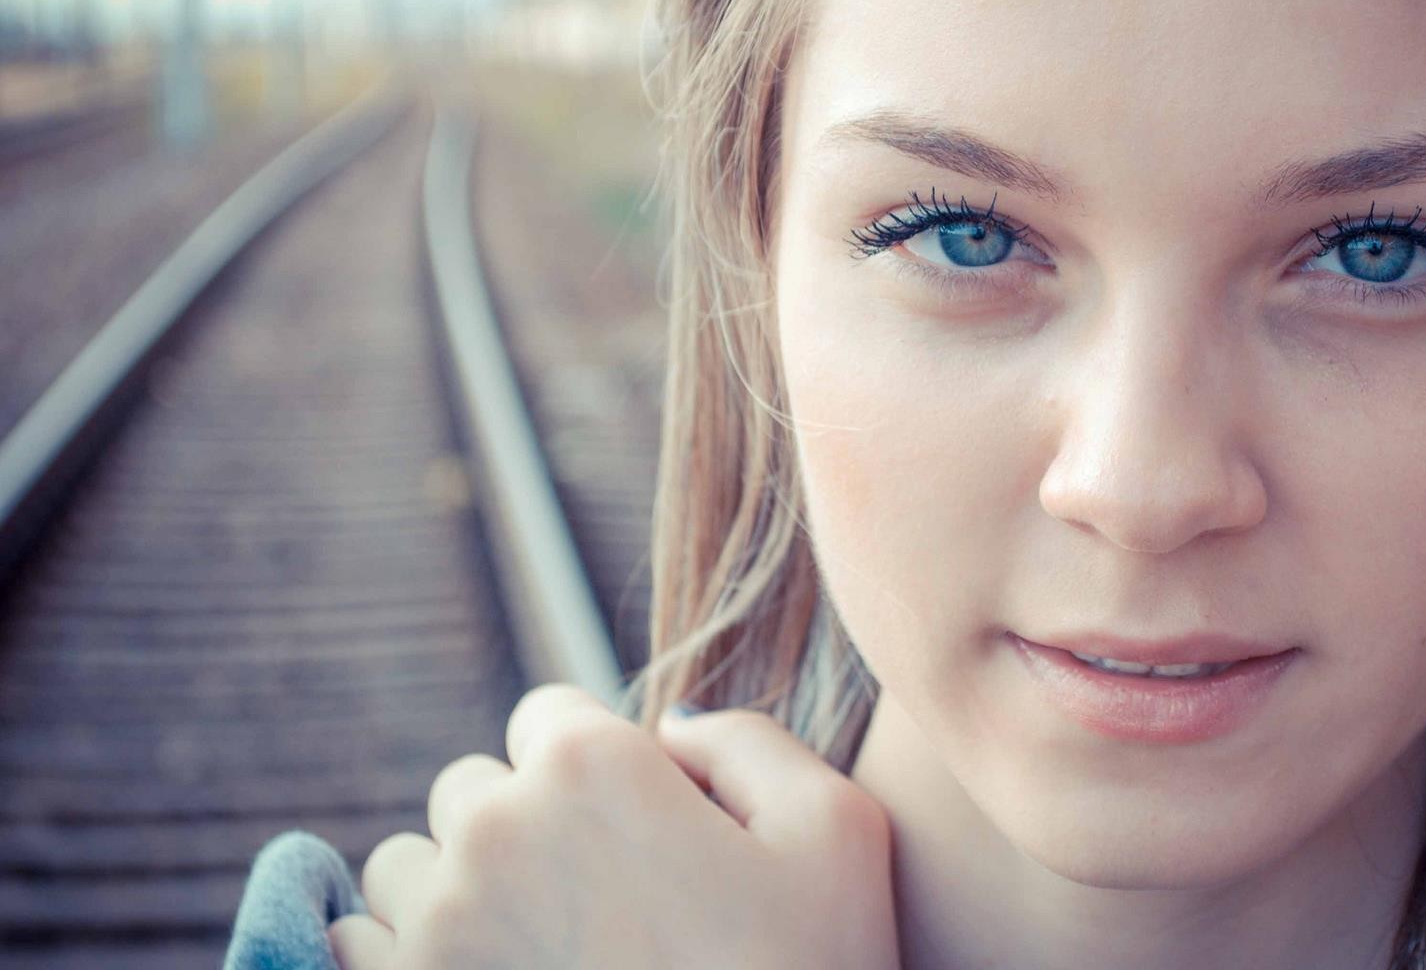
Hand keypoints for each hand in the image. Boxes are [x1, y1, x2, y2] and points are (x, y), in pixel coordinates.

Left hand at [327, 683, 899, 968]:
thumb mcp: (837, 830)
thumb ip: (749, 743)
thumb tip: (671, 730)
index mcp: (592, 765)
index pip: (550, 717)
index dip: (602, 772)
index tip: (640, 838)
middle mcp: (493, 828)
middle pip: (475, 790)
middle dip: (525, 830)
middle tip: (599, 910)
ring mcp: (433, 927)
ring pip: (407, 869)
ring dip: (455, 897)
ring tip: (540, 958)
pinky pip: (352, 947)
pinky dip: (402, 962)